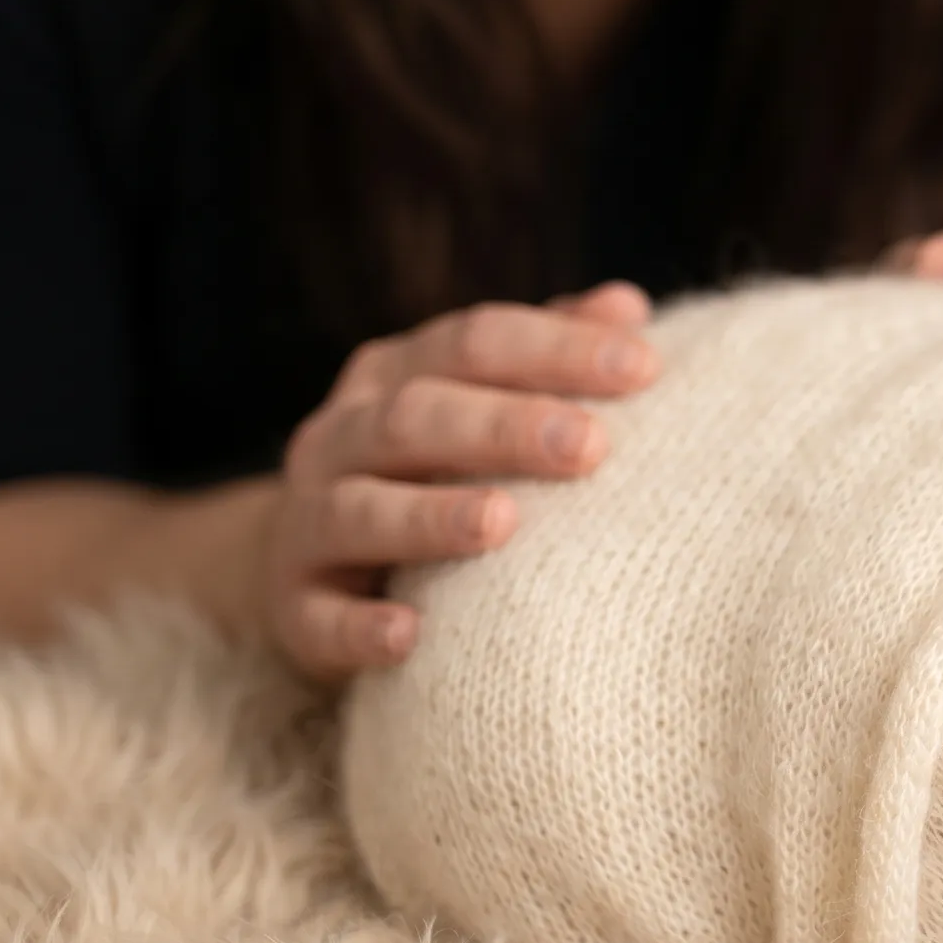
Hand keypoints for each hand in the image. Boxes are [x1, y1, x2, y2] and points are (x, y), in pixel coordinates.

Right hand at [264, 281, 658, 679]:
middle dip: (504, 427)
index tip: (646, 368)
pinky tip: (411, 634)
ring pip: (357, 510)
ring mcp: (308, 523)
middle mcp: (340, 438)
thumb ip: (548, 354)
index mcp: (394, 377)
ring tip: (502, 521)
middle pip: (415, 417)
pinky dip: (360, 626)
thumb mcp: (477, 401)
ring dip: (429, 515)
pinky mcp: (296, 608)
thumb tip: (630, 307)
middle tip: (591, 445)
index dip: (557, 347)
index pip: (474, 342)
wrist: (304, 565)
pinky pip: (320, 618)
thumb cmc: (428, 472)